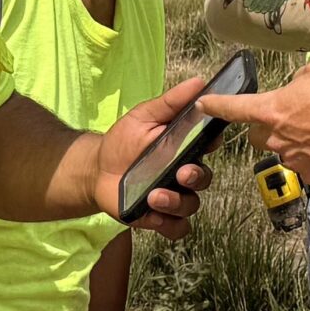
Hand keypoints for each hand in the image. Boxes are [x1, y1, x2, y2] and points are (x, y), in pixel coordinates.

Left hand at [95, 74, 215, 235]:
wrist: (96, 169)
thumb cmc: (123, 140)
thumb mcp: (145, 115)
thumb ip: (171, 102)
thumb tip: (199, 81)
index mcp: (186, 148)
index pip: (210, 146)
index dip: (213, 146)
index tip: (208, 142)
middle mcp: (184, 174)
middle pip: (205, 180)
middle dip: (196, 178)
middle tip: (181, 174)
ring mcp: (173, 197)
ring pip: (191, 206)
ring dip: (177, 203)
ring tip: (155, 196)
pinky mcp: (159, 217)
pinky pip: (178, 228)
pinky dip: (170, 225)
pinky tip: (153, 216)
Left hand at [206, 57, 309, 187]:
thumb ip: (300, 78)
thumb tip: (298, 87)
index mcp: (272, 110)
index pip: (234, 108)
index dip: (216, 105)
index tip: (202, 105)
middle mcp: (277, 139)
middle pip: (257, 134)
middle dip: (266, 126)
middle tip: (291, 116)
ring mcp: (293, 160)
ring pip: (283, 149)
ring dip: (295, 140)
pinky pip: (305, 164)